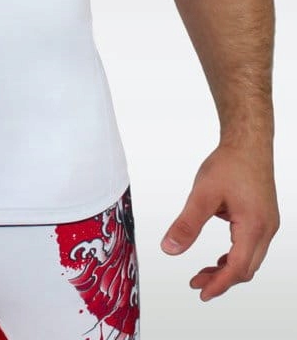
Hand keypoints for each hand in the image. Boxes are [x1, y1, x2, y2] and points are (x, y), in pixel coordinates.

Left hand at [160, 142, 278, 300]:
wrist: (248, 144)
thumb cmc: (229, 164)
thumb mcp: (202, 194)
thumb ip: (187, 224)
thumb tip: (169, 249)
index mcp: (254, 227)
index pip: (238, 268)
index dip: (219, 284)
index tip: (201, 293)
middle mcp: (266, 229)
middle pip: (246, 268)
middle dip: (221, 279)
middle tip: (196, 283)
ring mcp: (268, 224)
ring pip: (250, 259)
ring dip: (228, 268)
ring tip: (203, 272)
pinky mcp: (264, 218)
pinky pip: (251, 246)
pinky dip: (235, 255)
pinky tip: (219, 256)